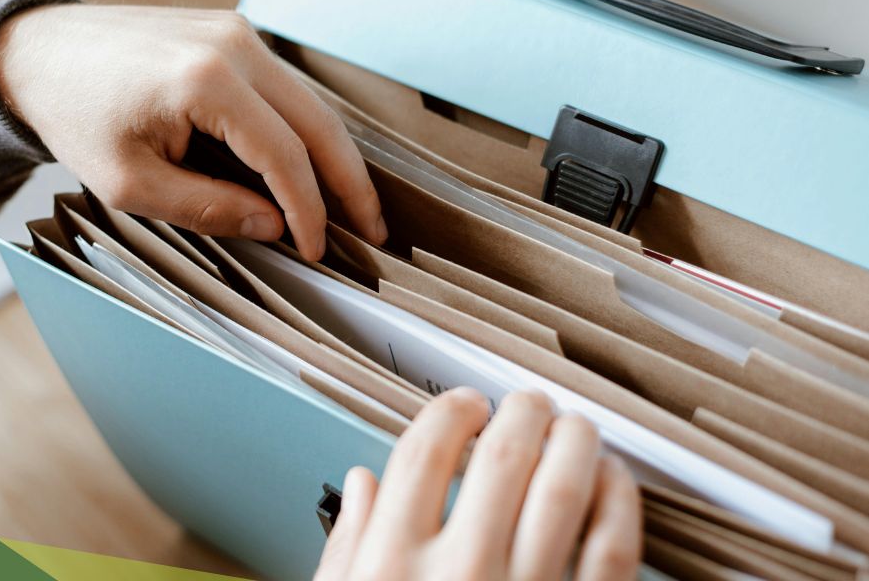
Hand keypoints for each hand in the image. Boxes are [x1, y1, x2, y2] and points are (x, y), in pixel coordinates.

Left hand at [0, 4, 386, 259]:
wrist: (37, 54)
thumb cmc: (75, 117)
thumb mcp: (132, 184)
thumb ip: (210, 207)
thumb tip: (275, 226)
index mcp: (206, 81)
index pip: (285, 156)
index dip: (309, 210)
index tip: (317, 249)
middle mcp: (234, 45)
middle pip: (319, 123)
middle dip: (350, 183)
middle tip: (375, 231)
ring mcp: (236, 32)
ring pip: (310, 104)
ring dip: (334, 157)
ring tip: (354, 206)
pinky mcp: (231, 33)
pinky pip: (284, 88)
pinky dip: (304, 131)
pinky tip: (313, 167)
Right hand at [315, 388, 641, 580]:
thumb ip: (349, 547)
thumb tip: (361, 483)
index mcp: (392, 566)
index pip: (425, 451)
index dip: (451, 410)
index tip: (465, 405)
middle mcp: (461, 574)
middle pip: (503, 455)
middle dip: (521, 412)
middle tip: (527, 404)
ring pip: (566, 486)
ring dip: (575, 440)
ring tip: (573, 426)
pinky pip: (614, 546)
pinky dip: (619, 500)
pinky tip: (612, 481)